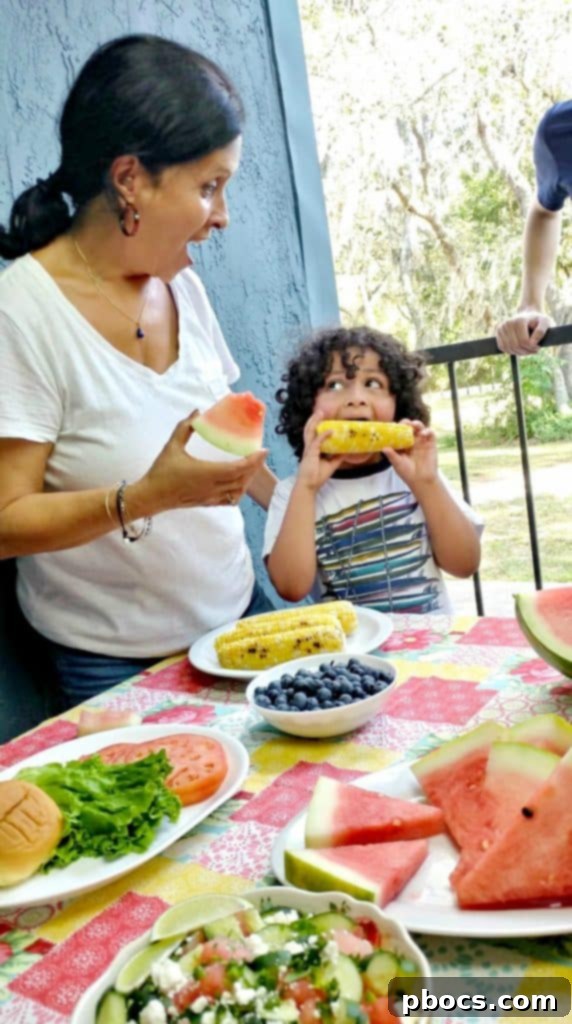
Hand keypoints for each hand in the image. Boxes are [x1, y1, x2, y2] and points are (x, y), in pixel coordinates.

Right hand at [131, 413, 268, 512]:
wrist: (151, 496)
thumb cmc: (161, 471)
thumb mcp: (172, 446)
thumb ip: (185, 428)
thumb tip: (196, 412)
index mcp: (207, 473)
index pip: (238, 468)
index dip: (254, 460)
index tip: (263, 450)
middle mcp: (212, 487)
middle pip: (243, 479)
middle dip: (255, 467)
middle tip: (261, 455)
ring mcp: (211, 497)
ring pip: (238, 491)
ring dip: (248, 479)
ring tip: (251, 467)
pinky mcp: (207, 503)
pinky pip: (230, 500)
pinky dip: (238, 492)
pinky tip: (239, 484)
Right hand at [297, 410, 343, 491]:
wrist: (309, 486)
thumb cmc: (316, 477)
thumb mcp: (331, 465)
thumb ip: (337, 458)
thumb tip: (346, 452)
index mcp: (312, 450)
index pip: (313, 435)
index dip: (316, 426)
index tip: (323, 418)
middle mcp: (309, 448)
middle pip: (309, 430)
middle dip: (314, 420)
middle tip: (320, 411)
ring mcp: (308, 450)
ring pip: (309, 432)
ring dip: (314, 422)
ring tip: (319, 413)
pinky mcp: (310, 453)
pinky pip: (317, 441)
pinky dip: (324, 435)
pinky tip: (331, 431)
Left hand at [382, 419, 437, 490]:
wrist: (421, 481)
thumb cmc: (408, 473)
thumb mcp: (397, 464)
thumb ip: (392, 455)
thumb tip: (384, 448)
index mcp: (402, 444)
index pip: (398, 432)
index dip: (396, 428)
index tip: (393, 425)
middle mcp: (412, 441)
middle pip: (409, 428)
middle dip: (406, 423)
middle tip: (404, 423)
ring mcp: (422, 442)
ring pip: (420, 428)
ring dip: (417, 424)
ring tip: (414, 424)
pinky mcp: (431, 444)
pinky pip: (431, 434)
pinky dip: (428, 431)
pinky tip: (423, 433)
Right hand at [495, 311, 552, 354]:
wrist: (528, 315)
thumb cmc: (538, 320)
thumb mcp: (546, 322)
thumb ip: (541, 331)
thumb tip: (532, 343)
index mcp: (519, 321)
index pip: (524, 341)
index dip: (532, 348)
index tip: (538, 347)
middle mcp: (508, 323)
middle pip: (515, 346)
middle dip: (526, 351)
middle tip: (533, 350)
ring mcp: (501, 327)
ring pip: (508, 348)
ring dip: (519, 352)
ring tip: (526, 349)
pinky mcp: (498, 332)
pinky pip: (502, 347)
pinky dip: (511, 351)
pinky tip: (519, 348)